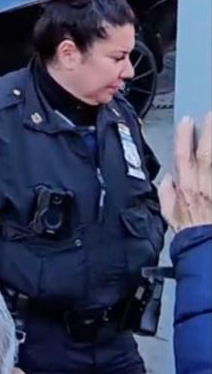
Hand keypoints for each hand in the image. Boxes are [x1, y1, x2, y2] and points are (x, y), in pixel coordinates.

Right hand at [158, 112, 211, 231]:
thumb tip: (167, 179)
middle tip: (211, 115)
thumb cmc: (191, 240)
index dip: (183, 138)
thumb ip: (166, 196)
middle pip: (204, 156)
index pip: (182, 158)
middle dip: (208, 134)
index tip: (187, 121)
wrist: (206, 259)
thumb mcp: (170, 218)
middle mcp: (201, 189)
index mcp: (185, 190)